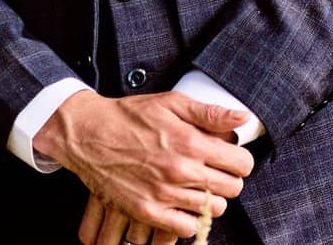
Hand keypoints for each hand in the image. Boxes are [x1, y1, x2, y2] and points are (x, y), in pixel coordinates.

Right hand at [37, 89, 252, 239]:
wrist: (89, 135)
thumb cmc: (130, 116)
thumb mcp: (173, 103)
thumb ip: (210, 113)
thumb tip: (243, 117)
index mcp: (191, 142)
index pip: (241, 164)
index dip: (240, 160)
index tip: (231, 158)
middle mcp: (180, 171)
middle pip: (231, 189)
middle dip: (229, 179)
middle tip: (216, 172)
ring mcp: (163, 194)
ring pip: (213, 210)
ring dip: (212, 200)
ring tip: (200, 187)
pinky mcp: (147, 211)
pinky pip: (186, 228)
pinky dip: (190, 219)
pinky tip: (184, 204)